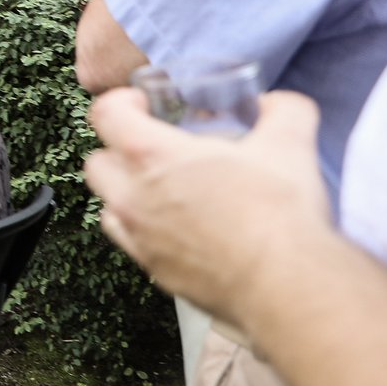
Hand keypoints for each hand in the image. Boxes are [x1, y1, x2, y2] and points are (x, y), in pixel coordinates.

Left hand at [83, 88, 330, 322]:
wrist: (284, 284)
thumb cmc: (277, 213)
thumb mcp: (289, 143)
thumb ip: (283, 110)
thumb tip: (277, 104)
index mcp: (151, 155)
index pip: (105, 113)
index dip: (120, 101)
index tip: (142, 103)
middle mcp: (132, 196)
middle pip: (97, 163)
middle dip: (117, 150)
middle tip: (152, 148)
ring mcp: (139, 237)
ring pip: (107, 205)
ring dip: (125, 192)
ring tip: (163, 189)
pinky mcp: (154, 271)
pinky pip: (130, 243)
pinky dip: (142, 231)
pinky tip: (176, 229)